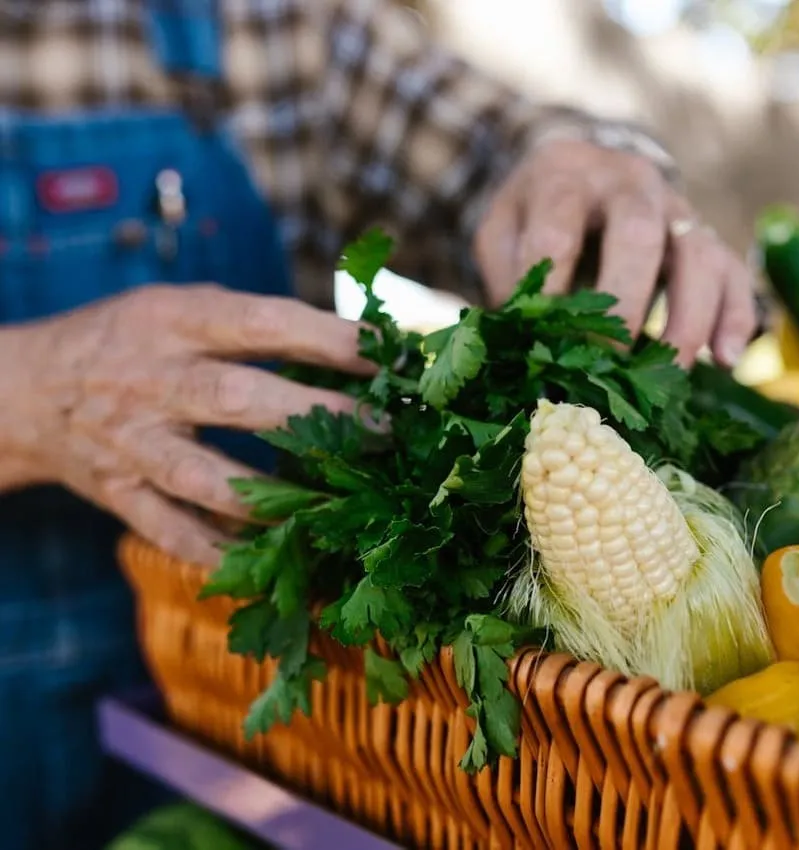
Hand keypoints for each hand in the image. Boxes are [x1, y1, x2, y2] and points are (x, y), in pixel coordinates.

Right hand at [3, 284, 373, 565]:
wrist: (29, 389)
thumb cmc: (130, 341)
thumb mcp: (181, 308)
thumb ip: (254, 327)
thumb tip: (352, 350)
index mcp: (174, 322)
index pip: (262, 324)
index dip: (328, 339)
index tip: (386, 355)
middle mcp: (152, 381)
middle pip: (239, 400)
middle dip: (317, 415)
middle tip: (383, 431)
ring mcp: (133, 444)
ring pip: (207, 478)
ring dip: (276, 498)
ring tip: (339, 506)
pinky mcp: (119, 495)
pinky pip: (172, 534)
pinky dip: (223, 553)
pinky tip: (275, 564)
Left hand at [473, 138, 756, 367]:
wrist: (578, 171)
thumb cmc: (534, 215)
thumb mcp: (502, 234)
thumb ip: (510, 279)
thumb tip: (525, 346)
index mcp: (564, 178)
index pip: (557, 232)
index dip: (551, 289)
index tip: (545, 342)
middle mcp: (627, 183)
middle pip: (637, 236)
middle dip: (625, 304)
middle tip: (610, 363)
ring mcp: (674, 207)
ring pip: (697, 254)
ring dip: (687, 319)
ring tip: (671, 373)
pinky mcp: (705, 235)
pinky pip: (732, 271)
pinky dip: (734, 316)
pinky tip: (724, 360)